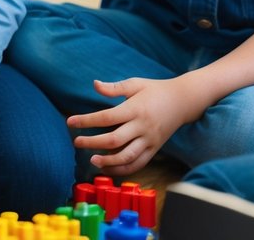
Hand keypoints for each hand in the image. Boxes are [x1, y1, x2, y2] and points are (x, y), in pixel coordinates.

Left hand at [67, 76, 207, 176]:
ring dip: (108, 161)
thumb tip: (94, 84)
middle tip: (77, 142)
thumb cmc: (155, 90)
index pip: (106, 117)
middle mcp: (142, 126)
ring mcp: (149, 140)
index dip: (86, 121)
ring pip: (126, 156)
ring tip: (92, 160)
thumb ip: (114, 88)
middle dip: (93, 142)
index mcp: (135, 108)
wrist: (182, 101)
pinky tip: (109, 168)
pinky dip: (123, 169)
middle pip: (113, 139)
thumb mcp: (135, 84)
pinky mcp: (154, 149)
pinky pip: (138, 163)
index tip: (70, 122)